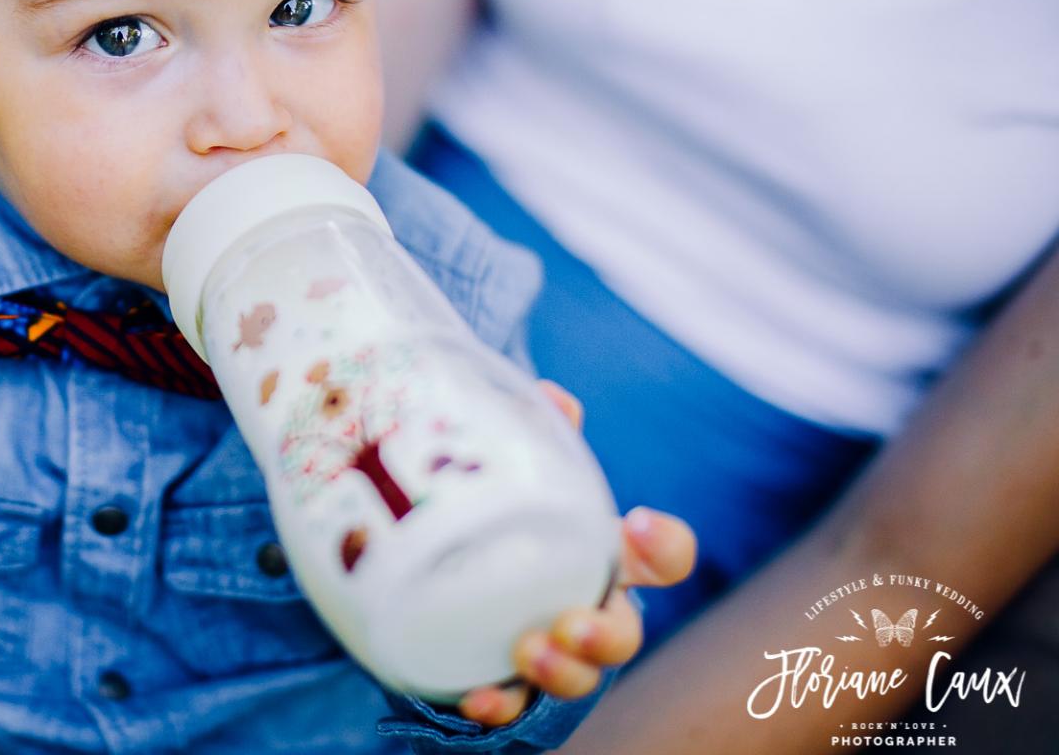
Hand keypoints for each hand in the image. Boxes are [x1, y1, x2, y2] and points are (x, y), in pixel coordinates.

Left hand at [454, 380, 697, 728]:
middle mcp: (587, 606)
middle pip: (625, 634)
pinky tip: (476, 693)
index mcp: (602, 554)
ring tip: (527, 652)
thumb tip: (551, 397)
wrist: (438, 562)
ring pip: (578, 677)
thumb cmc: (502, 509)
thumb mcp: (517, 467)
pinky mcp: (503, 679)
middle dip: (607, 634)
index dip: (664, 545)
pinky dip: (500, 702)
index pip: (661, 557)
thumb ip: (538, 431)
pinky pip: (512, 704)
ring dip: (563, 671)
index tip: (637, 523)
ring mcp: (550, 648)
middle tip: (571, 622)